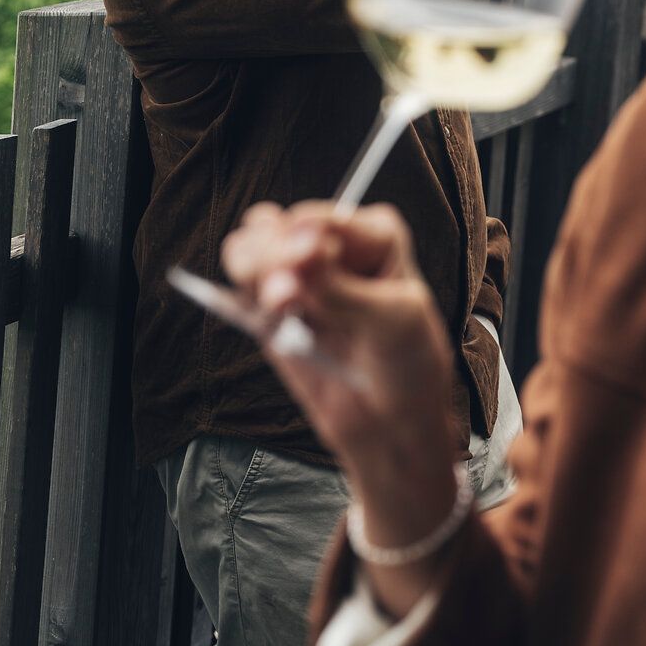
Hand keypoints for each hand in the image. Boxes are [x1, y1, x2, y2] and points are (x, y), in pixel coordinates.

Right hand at [221, 202, 463, 610]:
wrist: (392, 425)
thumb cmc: (409, 363)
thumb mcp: (393, 321)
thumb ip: (342, 288)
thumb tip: (298, 251)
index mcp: (373, 237)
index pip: (325, 220)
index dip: (308, 237)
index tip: (307, 259)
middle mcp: (331, 250)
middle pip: (277, 226)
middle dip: (272, 254)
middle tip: (287, 294)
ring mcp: (297, 281)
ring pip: (249, 249)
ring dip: (252, 271)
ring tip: (280, 305)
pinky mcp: (270, 316)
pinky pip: (237, 292)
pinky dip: (235, 297)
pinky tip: (265, 316)